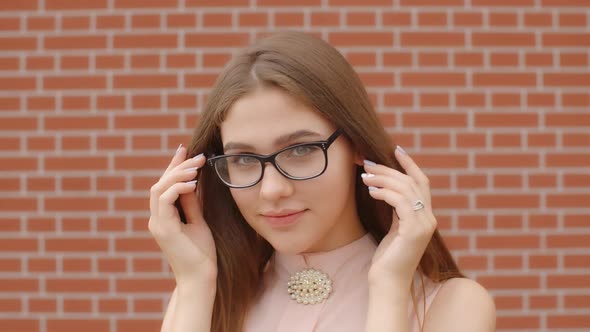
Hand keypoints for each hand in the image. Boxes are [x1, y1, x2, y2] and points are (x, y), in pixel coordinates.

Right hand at [148, 145, 216, 285]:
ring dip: (178, 174)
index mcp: (163, 218)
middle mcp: (156, 220)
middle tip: (197, 155)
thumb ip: (191, 203)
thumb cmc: (202, 254)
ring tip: (197, 166)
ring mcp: (157, 225)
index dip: (173, 166)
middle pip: (159, 184)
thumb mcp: (198, 222)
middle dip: (177, 166)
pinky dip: (178, 188)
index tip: (185, 150)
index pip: (164, 186)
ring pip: (159, 189)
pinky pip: (165, 200)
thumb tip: (191, 182)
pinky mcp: (163, 230)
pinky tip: (193, 183)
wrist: (201, 278)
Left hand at [361, 146, 436, 287]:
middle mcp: (429, 219)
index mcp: (425, 217)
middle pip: (412, 182)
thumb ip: (395, 211)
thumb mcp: (393, 229)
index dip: (410, 164)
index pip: (421, 183)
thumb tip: (383, 189)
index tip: (395, 149)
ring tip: (364, 177)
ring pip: (406, 189)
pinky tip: (371, 191)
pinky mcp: (414, 231)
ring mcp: (424, 225)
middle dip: (389, 169)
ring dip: (383, 179)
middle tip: (367, 163)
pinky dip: (385, 192)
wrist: (387, 283)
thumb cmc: (386, 259)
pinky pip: (400, 201)